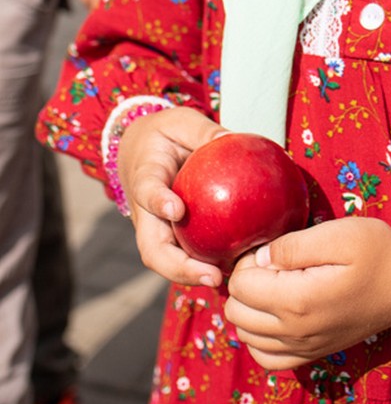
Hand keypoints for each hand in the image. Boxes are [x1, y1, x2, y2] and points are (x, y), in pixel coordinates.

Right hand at [117, 105, 227, 288]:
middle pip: (153, 249)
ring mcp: (158, 229)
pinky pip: (188, 253)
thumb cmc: (164, 134)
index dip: (158, 202)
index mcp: (145, 177)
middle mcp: (146, 213)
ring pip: (168, 261)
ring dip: (194, 276)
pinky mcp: (172, 236)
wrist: (140, 149)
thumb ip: (203, 132)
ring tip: (226, 281)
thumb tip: (232, 139)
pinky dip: (208, 265)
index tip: (176, 209)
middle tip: (211, 275)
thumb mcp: (181, 122)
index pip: (147, 191)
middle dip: (179, 268)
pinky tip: (238, 268)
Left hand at [224, 218, 390, 369]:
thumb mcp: (337, 234)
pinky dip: (259, 338)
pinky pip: (266, 359)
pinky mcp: (313, 354)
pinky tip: (275, 315)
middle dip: (244, 285)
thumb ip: (290, 246)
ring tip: (275, 286)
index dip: (248, 262)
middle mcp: (295, 332)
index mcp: (297, 300)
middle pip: (236, 313)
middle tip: (274, 266)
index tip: (273, 251)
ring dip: (250, 310)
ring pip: (245, 337)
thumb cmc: (376, 251)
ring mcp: (304, 348)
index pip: (239, 286)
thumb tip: (258, 259)